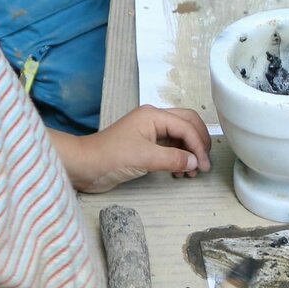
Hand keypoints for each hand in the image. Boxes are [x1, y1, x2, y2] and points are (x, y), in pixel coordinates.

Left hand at [56, 105, 210, 193]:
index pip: (186, 126)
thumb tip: (196, 163)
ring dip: (190, 152)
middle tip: (204, 164)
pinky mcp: (146, 146)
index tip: (204, 166)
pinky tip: (179, 172)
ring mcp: (150, 132)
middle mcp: (154, 119)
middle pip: (188, 124)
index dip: (199, 146)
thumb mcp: (144, 158)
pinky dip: (179, 158)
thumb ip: (173, 159)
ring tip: (192, 173)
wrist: (84, 166)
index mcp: (153, 115)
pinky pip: (171, 147)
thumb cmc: (110, 157)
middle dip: (199, 143)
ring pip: (180, 136)